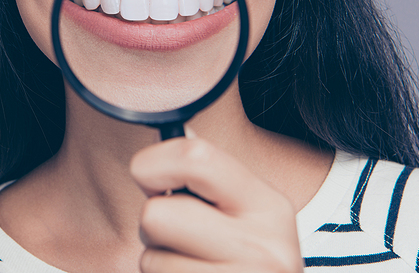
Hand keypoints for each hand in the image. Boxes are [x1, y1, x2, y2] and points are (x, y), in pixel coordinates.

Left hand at [129, 136, 303, 272]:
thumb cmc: (249, 259)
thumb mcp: (249, 214)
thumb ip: (210, 180)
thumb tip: (155, 156)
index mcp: (269, 206)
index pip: (195, 158)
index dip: (153, 163)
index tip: (149, 177)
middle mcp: (262, 246)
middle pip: (157, 214)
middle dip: (152, 225)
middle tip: (175, 235)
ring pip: (151, 259)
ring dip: (159, 261)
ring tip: (190, 264)